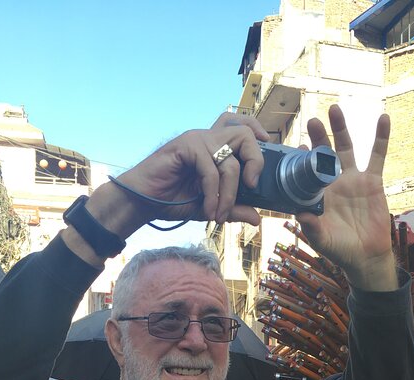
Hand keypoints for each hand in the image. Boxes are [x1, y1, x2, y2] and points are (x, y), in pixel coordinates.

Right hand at [117, 113, 268, 225]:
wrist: (142, 202)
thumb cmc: (174, 200)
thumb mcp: (211, 207)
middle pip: (244, 133)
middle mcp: (209, 138)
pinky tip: (209, 210)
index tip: (270, 147)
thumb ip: (234, 209)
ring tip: (220, 214)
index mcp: (216, 146)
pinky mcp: (185, 146)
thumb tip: (258, 218)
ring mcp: (196, 139)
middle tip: (251, 186)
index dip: (259, 132)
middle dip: (255, 160)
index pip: (243, 127)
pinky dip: (213, 193)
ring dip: (230, 191)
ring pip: (230, 159)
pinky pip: (210, 169)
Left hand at [296, 105, 396, 291]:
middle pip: (324, 152)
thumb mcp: (322, 240)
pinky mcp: (373, 181)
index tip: (298, 146)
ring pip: (346, 148)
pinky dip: (381, 137)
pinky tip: (383, 118)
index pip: (306, 170)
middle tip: (313, 120)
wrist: (365, 257)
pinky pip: (377, 155)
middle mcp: (333, 181)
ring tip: (335, 109)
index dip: (302, 158)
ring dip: (341, 128)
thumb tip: (300, 215)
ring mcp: (353, 179)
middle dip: (319, 136)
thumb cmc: (339, 249)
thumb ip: (311, 228)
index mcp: (317, 193)